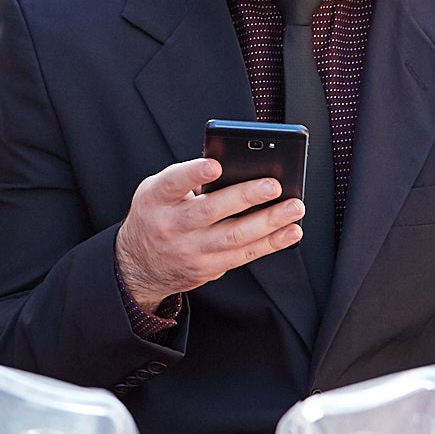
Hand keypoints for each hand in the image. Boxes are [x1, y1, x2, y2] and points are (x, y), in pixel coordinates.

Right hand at [113, 158, 304, 309]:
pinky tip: (291, 231)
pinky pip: (244, 255)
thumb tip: (236, 169)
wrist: (140, 264)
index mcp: (156, 199)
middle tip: (274, 185)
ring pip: (234, 236)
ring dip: (268, 222)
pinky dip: (271, 243)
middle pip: (210, 211)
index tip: (216, 165)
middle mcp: (171, 226)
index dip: (193, 174)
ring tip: (294, 207)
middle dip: (244, 197)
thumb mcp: (157, 192)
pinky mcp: (207, 268)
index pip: (172, 183)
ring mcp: (190, 250)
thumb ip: (187, 180)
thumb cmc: (156, 215)